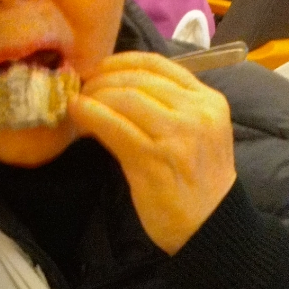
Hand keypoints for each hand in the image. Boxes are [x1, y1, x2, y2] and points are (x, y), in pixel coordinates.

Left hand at [68, 51, 235, 253]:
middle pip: (138, 79)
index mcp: (208, 101)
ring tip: (79, 103)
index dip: (121, 61)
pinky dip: (90, 115)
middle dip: (102, 79)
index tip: (100, 69)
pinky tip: (78, 113)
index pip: (159, 64)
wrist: (210, 227)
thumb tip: (117, 86)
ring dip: (94, 96)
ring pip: (124, 97)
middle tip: (83, 89)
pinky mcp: (153, 159)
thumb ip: (170, 107)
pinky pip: (114, 126)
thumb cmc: (197, 183)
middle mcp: (196, 113)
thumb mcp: (198, 134)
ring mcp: (176, 136)